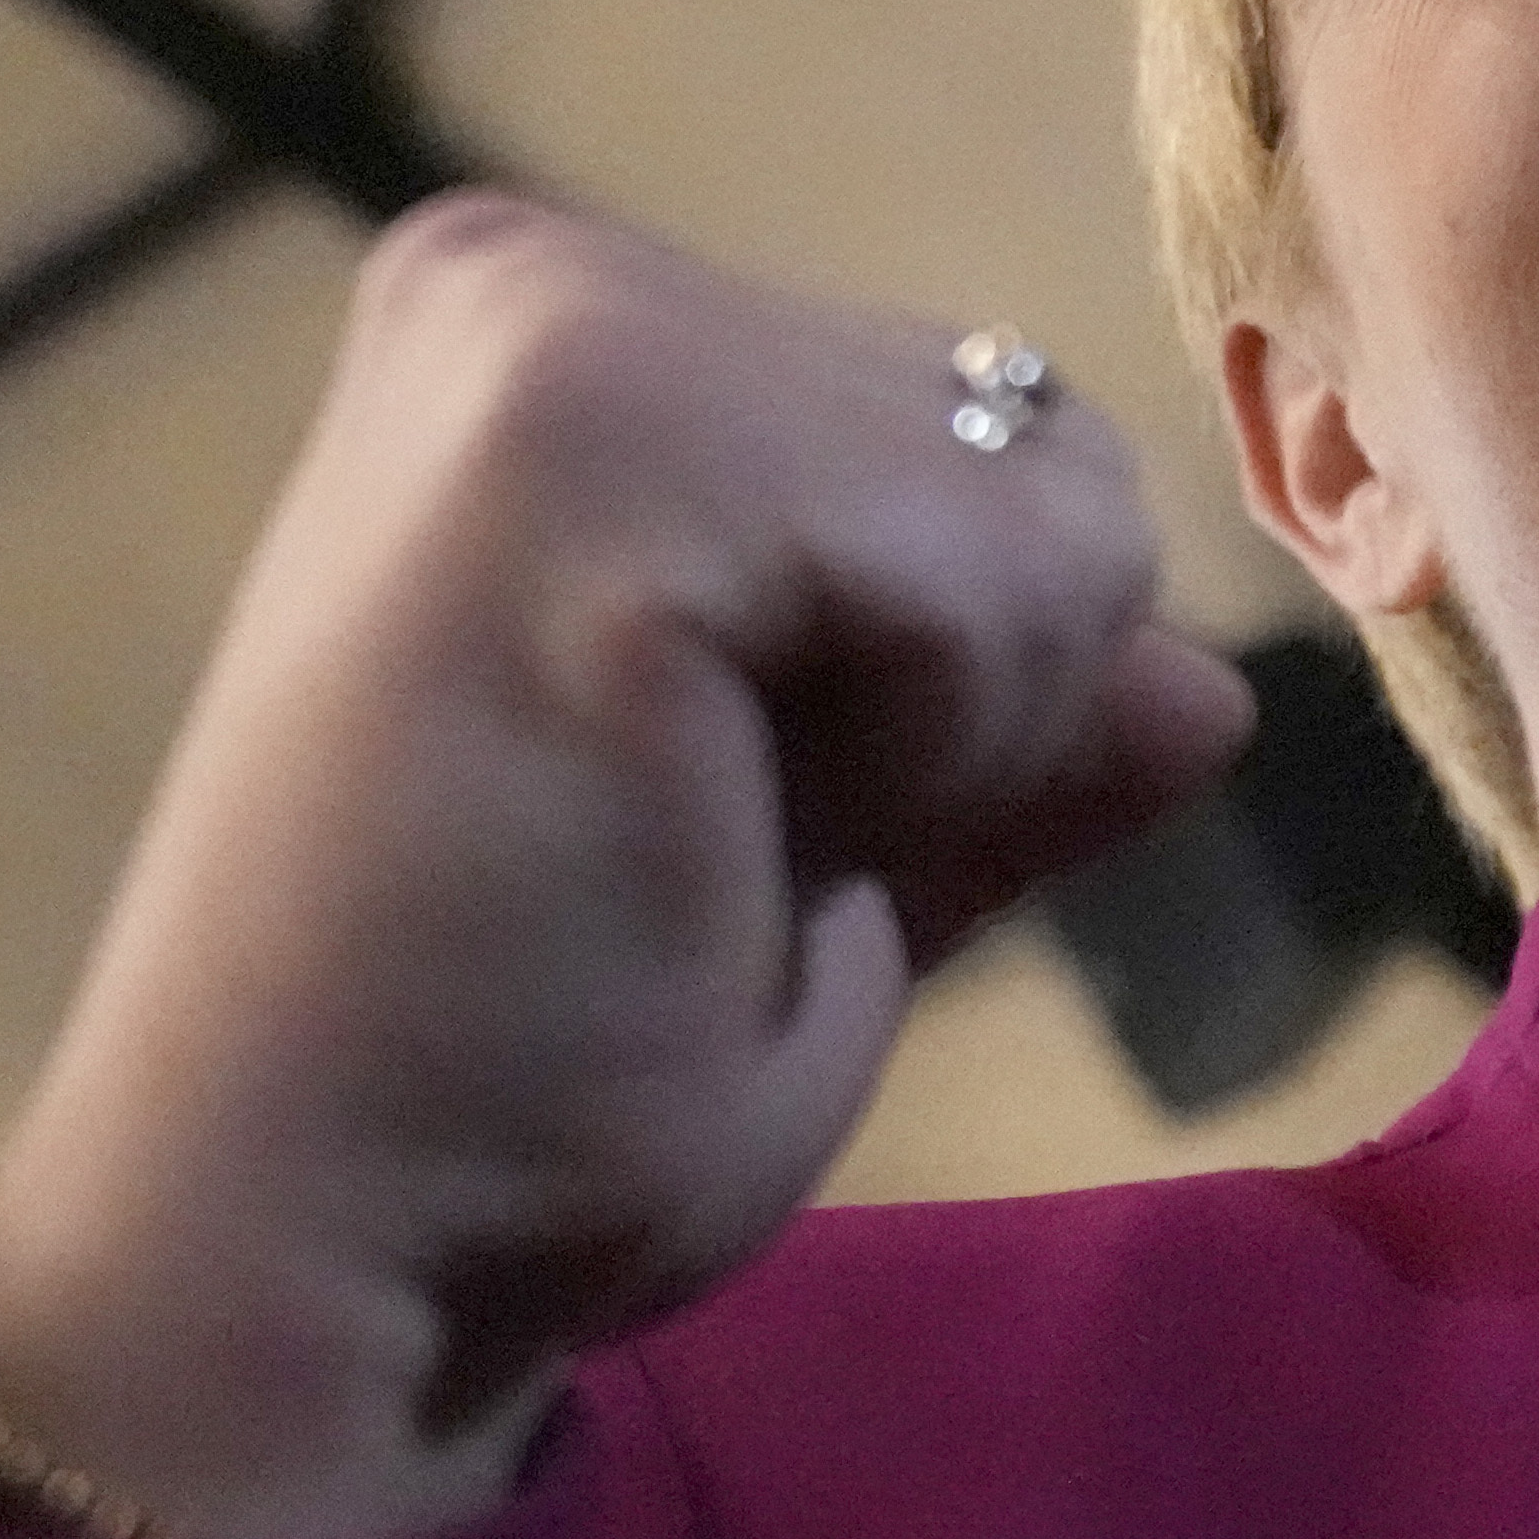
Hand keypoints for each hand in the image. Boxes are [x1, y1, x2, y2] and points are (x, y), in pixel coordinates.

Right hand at [0, 194, 1252, 1538]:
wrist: (332, 1258)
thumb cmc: (546, 1090)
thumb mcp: (835, 879)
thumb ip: (1005, 746)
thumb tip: (1207, 687)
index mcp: (564, 339)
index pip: (989, 438)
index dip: (942, 689)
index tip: (704, 819)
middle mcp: (541, 279)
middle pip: (1046, 451)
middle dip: (959, 700)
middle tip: (693, 846)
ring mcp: (557, 337)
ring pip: (1051, 509)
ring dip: (943, 739)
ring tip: (683, 836)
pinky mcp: (593, 445)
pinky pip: (994, 586)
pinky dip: (922, 763)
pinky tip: (691, 829)